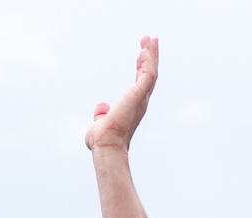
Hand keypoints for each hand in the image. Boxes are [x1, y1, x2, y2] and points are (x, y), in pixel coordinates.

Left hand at [85, 36, 158, 152]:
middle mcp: (140, 102)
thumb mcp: (99, 123)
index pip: (140, 84)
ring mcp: (141, 99)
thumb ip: (101, 113)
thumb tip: (102, 106)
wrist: (106, 145)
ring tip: (150, 38)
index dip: (141, 68)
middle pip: (149, 74)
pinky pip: (148, 74)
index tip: (140, 55)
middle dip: (151, 56)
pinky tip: (144, 50)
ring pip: (151, 72)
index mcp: (133, 107)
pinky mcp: (139, 95)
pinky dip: (147, 62)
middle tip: (151, 40)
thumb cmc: (102, 139)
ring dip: (151, 54)